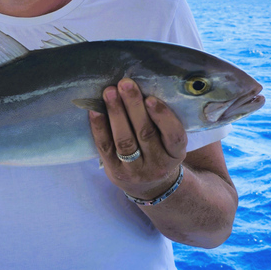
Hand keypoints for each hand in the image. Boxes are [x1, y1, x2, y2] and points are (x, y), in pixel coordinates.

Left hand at [89, 78, 186, 201]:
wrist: (148, 186)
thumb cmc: (159, 151)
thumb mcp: (170, 142)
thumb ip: (163, 121)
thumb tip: (142, 87)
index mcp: (176, 154)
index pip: (174, 136)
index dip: (162, 117)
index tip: (150, 98)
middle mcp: (158, 164)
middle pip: (145, 133)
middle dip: (134, 106)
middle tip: (125, 84)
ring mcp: (135, 170)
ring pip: (125, 140)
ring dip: (116, 113)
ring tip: (109, 92)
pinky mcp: (115, 171)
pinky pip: (105, 147)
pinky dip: (99, 126)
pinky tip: (95, 110)